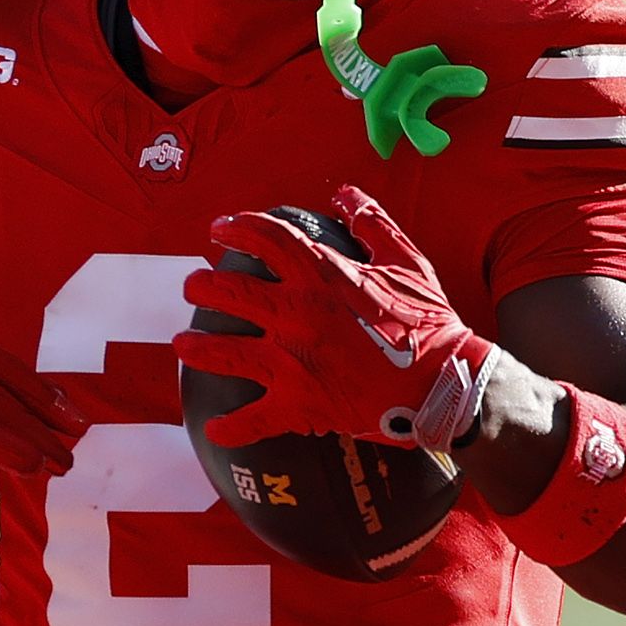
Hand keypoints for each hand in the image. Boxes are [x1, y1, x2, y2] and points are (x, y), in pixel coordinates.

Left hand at [167, 198, 488, 452]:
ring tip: (182, 345)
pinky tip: (215, 431)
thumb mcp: (406, 261)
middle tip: (193, 287)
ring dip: (198, 349)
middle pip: (231, 293)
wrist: (442, 383)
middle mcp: (297, 314)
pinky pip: (254, 419)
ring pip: (227, 352)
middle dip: (203, 288)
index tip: (218, 230)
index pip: (266, 239)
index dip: (237, 229)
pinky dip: (232, 428)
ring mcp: (292, 361)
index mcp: (321, 275)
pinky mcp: (299, 404)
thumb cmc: (429, 322)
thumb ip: (371, 224)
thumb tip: (343, 194)